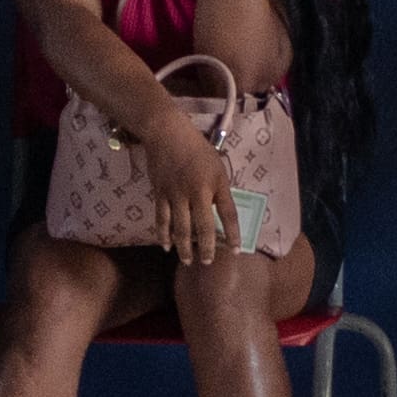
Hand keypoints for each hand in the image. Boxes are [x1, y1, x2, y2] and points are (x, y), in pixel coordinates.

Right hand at [140, 113, 240, 262]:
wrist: (167, 134)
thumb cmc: (196, 148)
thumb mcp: (216, 166)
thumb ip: (219, 189)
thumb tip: (219, 212)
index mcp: (215, 183)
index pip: (228, 213)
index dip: (233, 233)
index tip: (236, 250)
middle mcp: (197, 192)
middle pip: (203, 226)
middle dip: (206, 248)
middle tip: (207, 262)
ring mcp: (176, 194)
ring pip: (181, 228)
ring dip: (184, 247)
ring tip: (187, 261)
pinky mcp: (160, 194)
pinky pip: (162, 219)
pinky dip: (164, 235)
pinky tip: (166, 247)